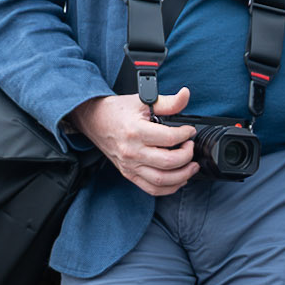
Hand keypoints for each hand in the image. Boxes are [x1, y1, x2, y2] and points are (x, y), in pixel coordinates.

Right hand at [69, 88, 197, 196]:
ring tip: (192, 166)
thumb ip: (167, 102)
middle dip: (187, 156)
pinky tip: (179, 178)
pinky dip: (170, 187)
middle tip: (191, 147)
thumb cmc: (117, 111)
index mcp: (136, 131)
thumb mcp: (142, 101)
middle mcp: (132, 152)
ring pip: (162, 180)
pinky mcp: (129, 174)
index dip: (186, 134)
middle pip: (168, 162)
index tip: (190, 131)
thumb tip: (185, 95)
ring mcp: (130, 166)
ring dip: (183, 176)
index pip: (169, 138)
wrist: (93, 120)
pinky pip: (152, 189)